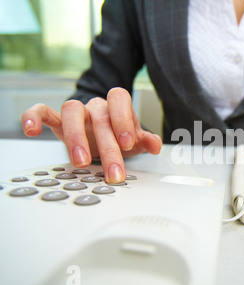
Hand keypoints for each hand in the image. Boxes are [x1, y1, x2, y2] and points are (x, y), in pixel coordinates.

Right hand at [21, 87, 161, 182]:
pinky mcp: (57, 120)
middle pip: (100, 117)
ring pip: (71, 111)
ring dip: (76, 137)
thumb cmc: (118, 137)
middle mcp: (96, 106)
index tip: (128, 143)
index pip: (119, 99)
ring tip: (81, 162)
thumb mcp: (134, 141)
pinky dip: (34, 116)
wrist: (102, 137)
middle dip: (108, 147)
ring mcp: (77, 112)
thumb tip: (156, 145)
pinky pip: (42, 111)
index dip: (123, 118)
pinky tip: (31, 129)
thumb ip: (146, 141)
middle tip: (114, 172)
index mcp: (116, 106)